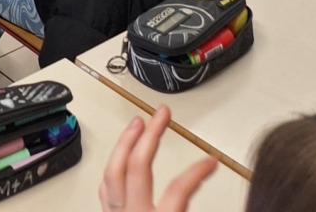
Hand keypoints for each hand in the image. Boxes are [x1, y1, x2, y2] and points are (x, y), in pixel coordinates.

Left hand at [99, 107, 216, 211]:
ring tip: (137, 122)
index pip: (178, 189)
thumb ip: (190, 208)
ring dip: (125, 142)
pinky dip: (113, 166)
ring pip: (112, 171)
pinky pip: (104, 188)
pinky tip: (120, 157)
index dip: (197, 171)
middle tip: (163, 113)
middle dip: (151, 134)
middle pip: (137, 166)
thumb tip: (203, 186)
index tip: (210, 161)